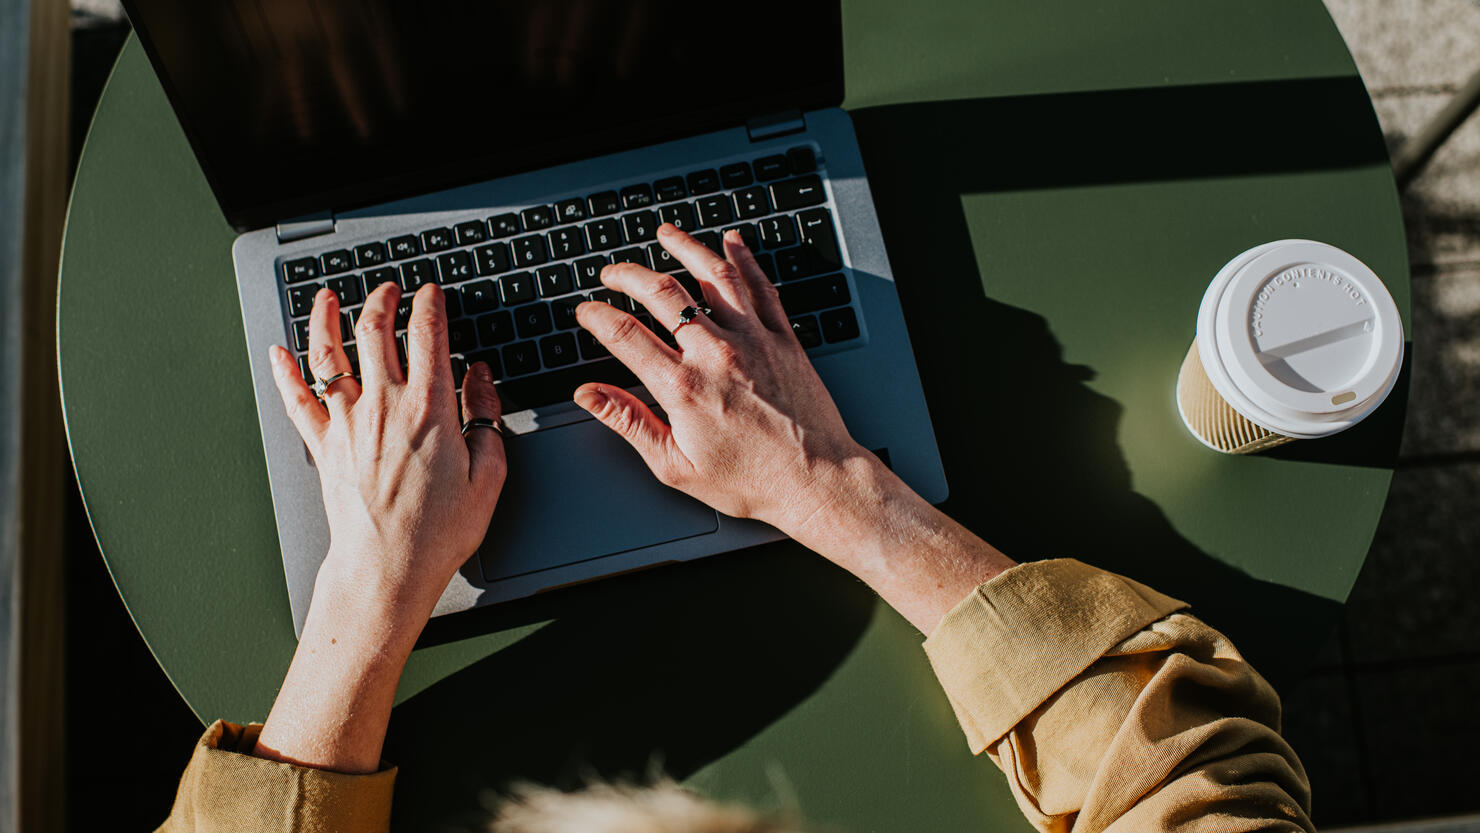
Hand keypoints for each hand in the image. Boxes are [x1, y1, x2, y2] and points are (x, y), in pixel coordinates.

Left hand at [268, 281, 505, 623]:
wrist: (386, 568)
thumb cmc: (438, 532)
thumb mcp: (489, 475)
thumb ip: (487, 417)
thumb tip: (481, 378)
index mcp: (429, 409)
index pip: (427, 335)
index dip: (429, 305)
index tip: (430, 293)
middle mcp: (383, 406)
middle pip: (374, 332)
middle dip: (381, 300)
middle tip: (387, 289)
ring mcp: (348, 424)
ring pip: (328, 355)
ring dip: (326, 319)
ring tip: (328, 298)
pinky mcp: (324, 446)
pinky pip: (297, 400)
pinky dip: (284, 372)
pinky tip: (278, 353)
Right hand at [572, 224, 869, 535]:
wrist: (816, 481)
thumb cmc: (751, 481)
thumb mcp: (676, 466)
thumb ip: (629, 423)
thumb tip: (589, 395)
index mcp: (683, 388)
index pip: (625, 335)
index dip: (597, 316)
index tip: (586, 311)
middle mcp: (716, 355)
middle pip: (663, 294)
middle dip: (629, 275)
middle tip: (613, 273)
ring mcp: (753, 341)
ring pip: (714, 276)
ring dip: (685, 248)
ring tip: (666, 235)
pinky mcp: (783, 339)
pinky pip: (761, 287)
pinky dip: (744, 259)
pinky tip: (731, 243)